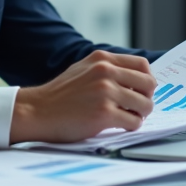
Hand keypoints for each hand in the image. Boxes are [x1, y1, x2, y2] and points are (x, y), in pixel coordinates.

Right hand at [10, 51, 155, 143]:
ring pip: (145, 105)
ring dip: (140, 115)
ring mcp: (105, 92)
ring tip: (127, 117)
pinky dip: (131, 126)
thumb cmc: (60, 94)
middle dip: (146, 99)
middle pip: (149, 84)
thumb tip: (136, 78)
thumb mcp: (83, 69)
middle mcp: (106, 72)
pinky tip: (119, 126)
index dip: (146, 81)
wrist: (37, 111)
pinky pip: (134, 122)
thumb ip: (107, 69)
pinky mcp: (104, 114)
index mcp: (102, 59)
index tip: (141, 91)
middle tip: (137, 108)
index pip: (142, 65)